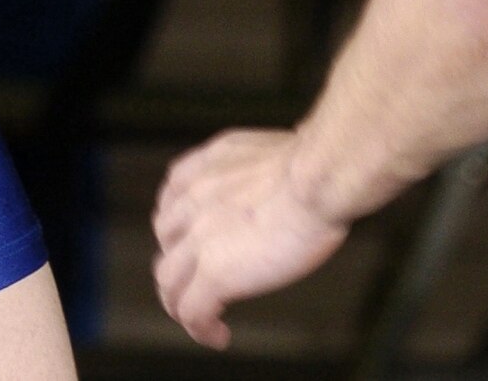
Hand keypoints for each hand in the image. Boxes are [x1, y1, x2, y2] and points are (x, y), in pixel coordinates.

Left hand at [152, 129, 349, 348]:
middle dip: (181, 263)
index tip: (196, 241)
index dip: (181, 225)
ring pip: (169, 282)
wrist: (321, 178)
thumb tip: (285, 179)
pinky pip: (192, 312)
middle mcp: (193, 198)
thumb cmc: (320, 165)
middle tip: (202, 280)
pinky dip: (201, 329)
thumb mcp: (277, 153)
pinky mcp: (213, 273)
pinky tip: (219, 335)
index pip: (173, 199)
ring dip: (181, 302)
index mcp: (209, 165)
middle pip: (166, 241)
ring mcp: (198, 238)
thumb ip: (262, 167)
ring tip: (203, 319)